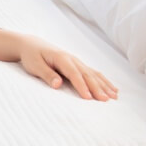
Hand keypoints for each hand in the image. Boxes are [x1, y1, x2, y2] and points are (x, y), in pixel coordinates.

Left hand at [0, 29, 118, 100]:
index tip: (88, 98)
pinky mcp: (77, 64)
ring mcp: (76, 61)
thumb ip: (46, 74)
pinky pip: (93, 73)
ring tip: (114, 96)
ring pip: (93, 74)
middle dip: (97, 88)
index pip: (73, 74)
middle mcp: (72, 59)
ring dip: (104, 85)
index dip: (81, 86)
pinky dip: (103, 81)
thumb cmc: (31, 56)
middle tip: (106, 100)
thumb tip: (57, 85)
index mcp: (61, 58)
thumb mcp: (34, 65)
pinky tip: (113, 89)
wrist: (31, 44)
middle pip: (87, 75)